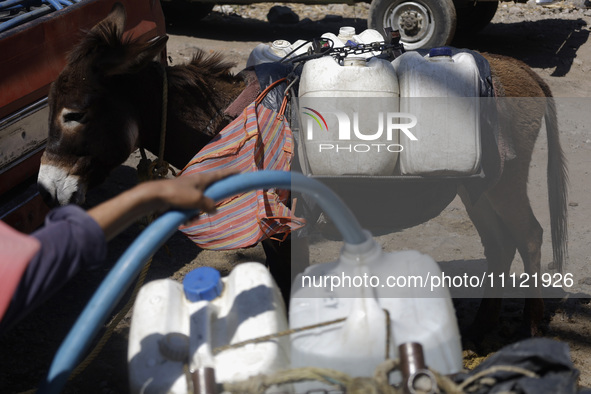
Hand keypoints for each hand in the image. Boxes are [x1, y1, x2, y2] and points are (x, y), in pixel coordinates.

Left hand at [88, 169, 235, 239]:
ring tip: (190, 218)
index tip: (240, 172)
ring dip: (197, 214)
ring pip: (199, 204)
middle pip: (210, 193)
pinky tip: (183, 221)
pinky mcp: (179, 200)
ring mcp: (187, 191)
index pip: (220, 175)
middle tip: (210, 209)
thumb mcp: (197, 200)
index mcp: (202, 179)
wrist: (154, 197)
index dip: (230, 174)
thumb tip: (214, 208)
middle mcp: (195, 183)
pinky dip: (188, 216)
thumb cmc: (177, 195)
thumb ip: (209, 204)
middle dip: (210, 204)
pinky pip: (189, 209)